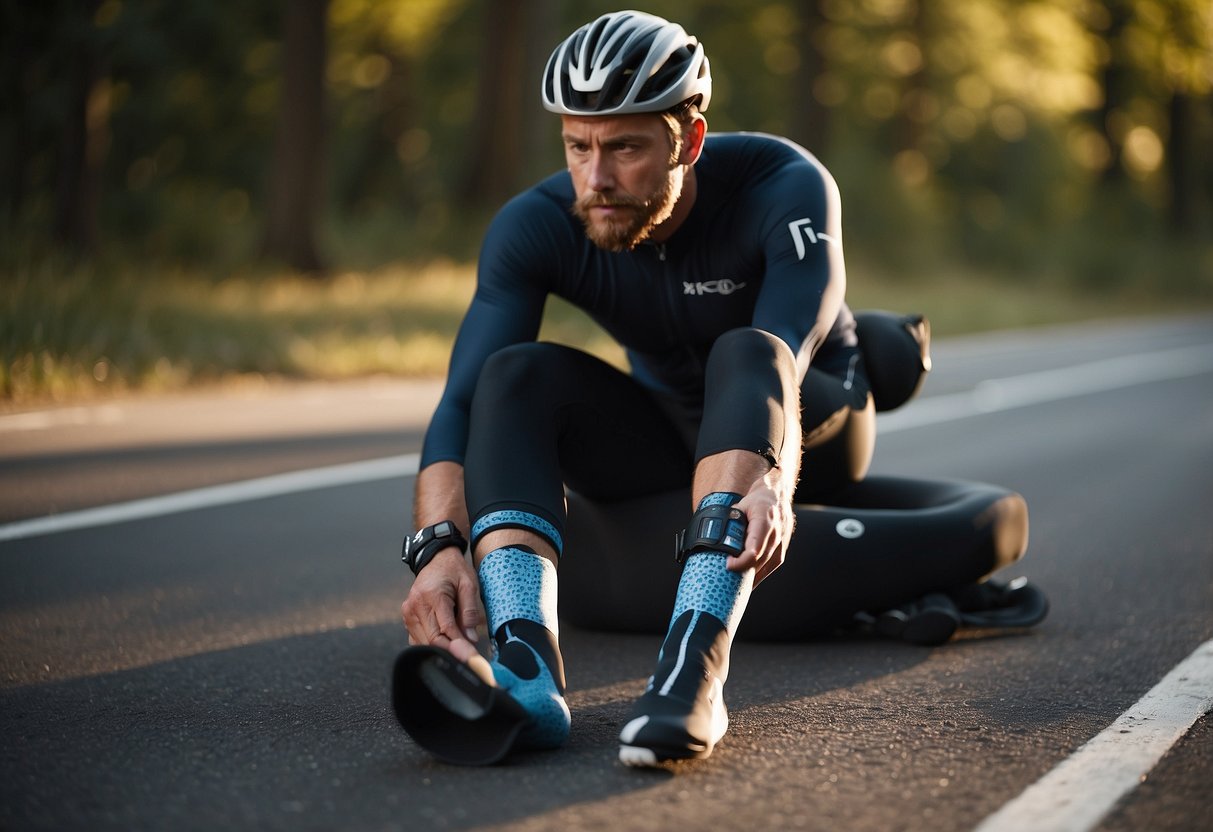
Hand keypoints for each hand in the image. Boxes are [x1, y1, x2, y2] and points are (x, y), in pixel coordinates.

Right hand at [400, 547, 483, 662]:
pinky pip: (417, 639)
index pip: (445, 629)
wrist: (436, 559)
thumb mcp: (469, 584)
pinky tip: (445, 642)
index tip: (472, 656)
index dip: (459, 646)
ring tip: (459, 649)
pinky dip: (431, 644)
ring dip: (441, 649)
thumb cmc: (454, 570)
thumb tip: (471, 638)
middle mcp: (416, 605)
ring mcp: (408, 612)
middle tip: (468, 657)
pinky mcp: (407, 617)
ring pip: (423, 643)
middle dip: (451, 651)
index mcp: (432, 596)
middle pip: (432, 640)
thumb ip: (470, 611)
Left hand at [728, 467, 794, 585]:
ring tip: (736, 586)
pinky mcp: (782, 550)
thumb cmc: (757, 501)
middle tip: (726, 579)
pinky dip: (759, 574)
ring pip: (766, 566)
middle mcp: (776, 534)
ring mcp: (781, 543)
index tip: (728, 565)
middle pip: (759, 561)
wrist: (776, 495)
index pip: (754, 549)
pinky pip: (771, 566)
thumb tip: (714, 537)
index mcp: (765, 521)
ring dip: (751, 577)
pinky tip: (749, 582)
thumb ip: (730, 521)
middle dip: (742, 572)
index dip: (741, 562)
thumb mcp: (740, 506)